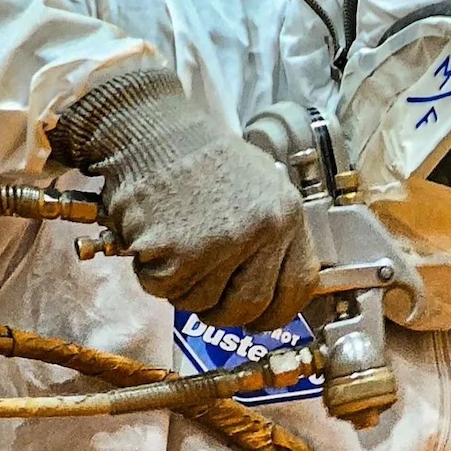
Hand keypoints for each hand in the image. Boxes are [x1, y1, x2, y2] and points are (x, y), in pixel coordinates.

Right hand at [49, 70, 319, 330]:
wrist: (151, 131)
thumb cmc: (201, 159)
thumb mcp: (260, 187)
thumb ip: (272, 237)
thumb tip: (272, 291)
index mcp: (287, 214)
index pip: (299, 286)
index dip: (276, 312)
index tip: (258, 319)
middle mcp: (262, 231)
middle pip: (248, 306)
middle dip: (223, 311)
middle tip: (203, 294)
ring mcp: (221, 244)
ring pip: (201, 302)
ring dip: (182, 286)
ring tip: (173, 246)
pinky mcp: (179, 253)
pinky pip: (164, 290)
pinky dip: (151, 274)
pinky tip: (152, 240)